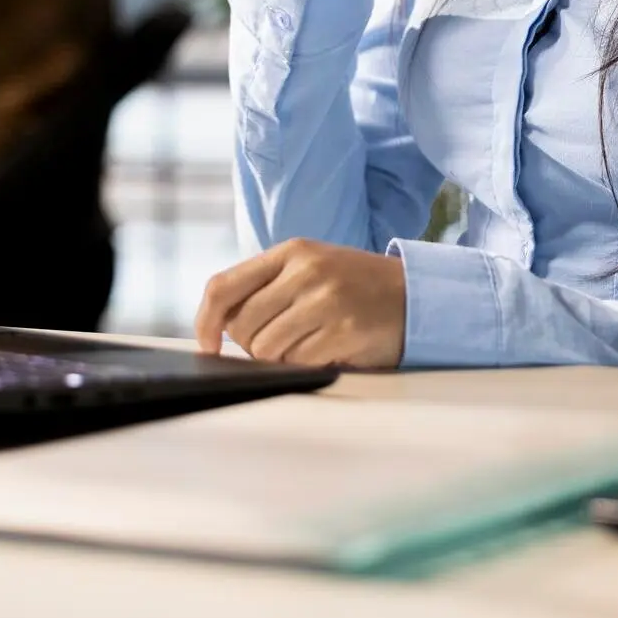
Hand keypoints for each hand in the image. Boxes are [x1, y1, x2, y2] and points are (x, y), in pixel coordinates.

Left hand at [194, 240, 405, 370]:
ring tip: (308, 343)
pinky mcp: (342, 330)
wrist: (413, 295)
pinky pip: (298, 363)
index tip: (207, 346)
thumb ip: (267, 287)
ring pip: (266, 350)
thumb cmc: (352, 285)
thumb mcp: (310, 267)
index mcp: (291, 251)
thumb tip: (217, 327)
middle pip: (242, 327)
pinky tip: (327, 349)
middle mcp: (306, 270)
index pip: (224, 286)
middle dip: (253, 345)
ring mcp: (325, 300)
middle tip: (283, 339)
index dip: (205, 322)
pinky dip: (305, 365)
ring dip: (280, 358)